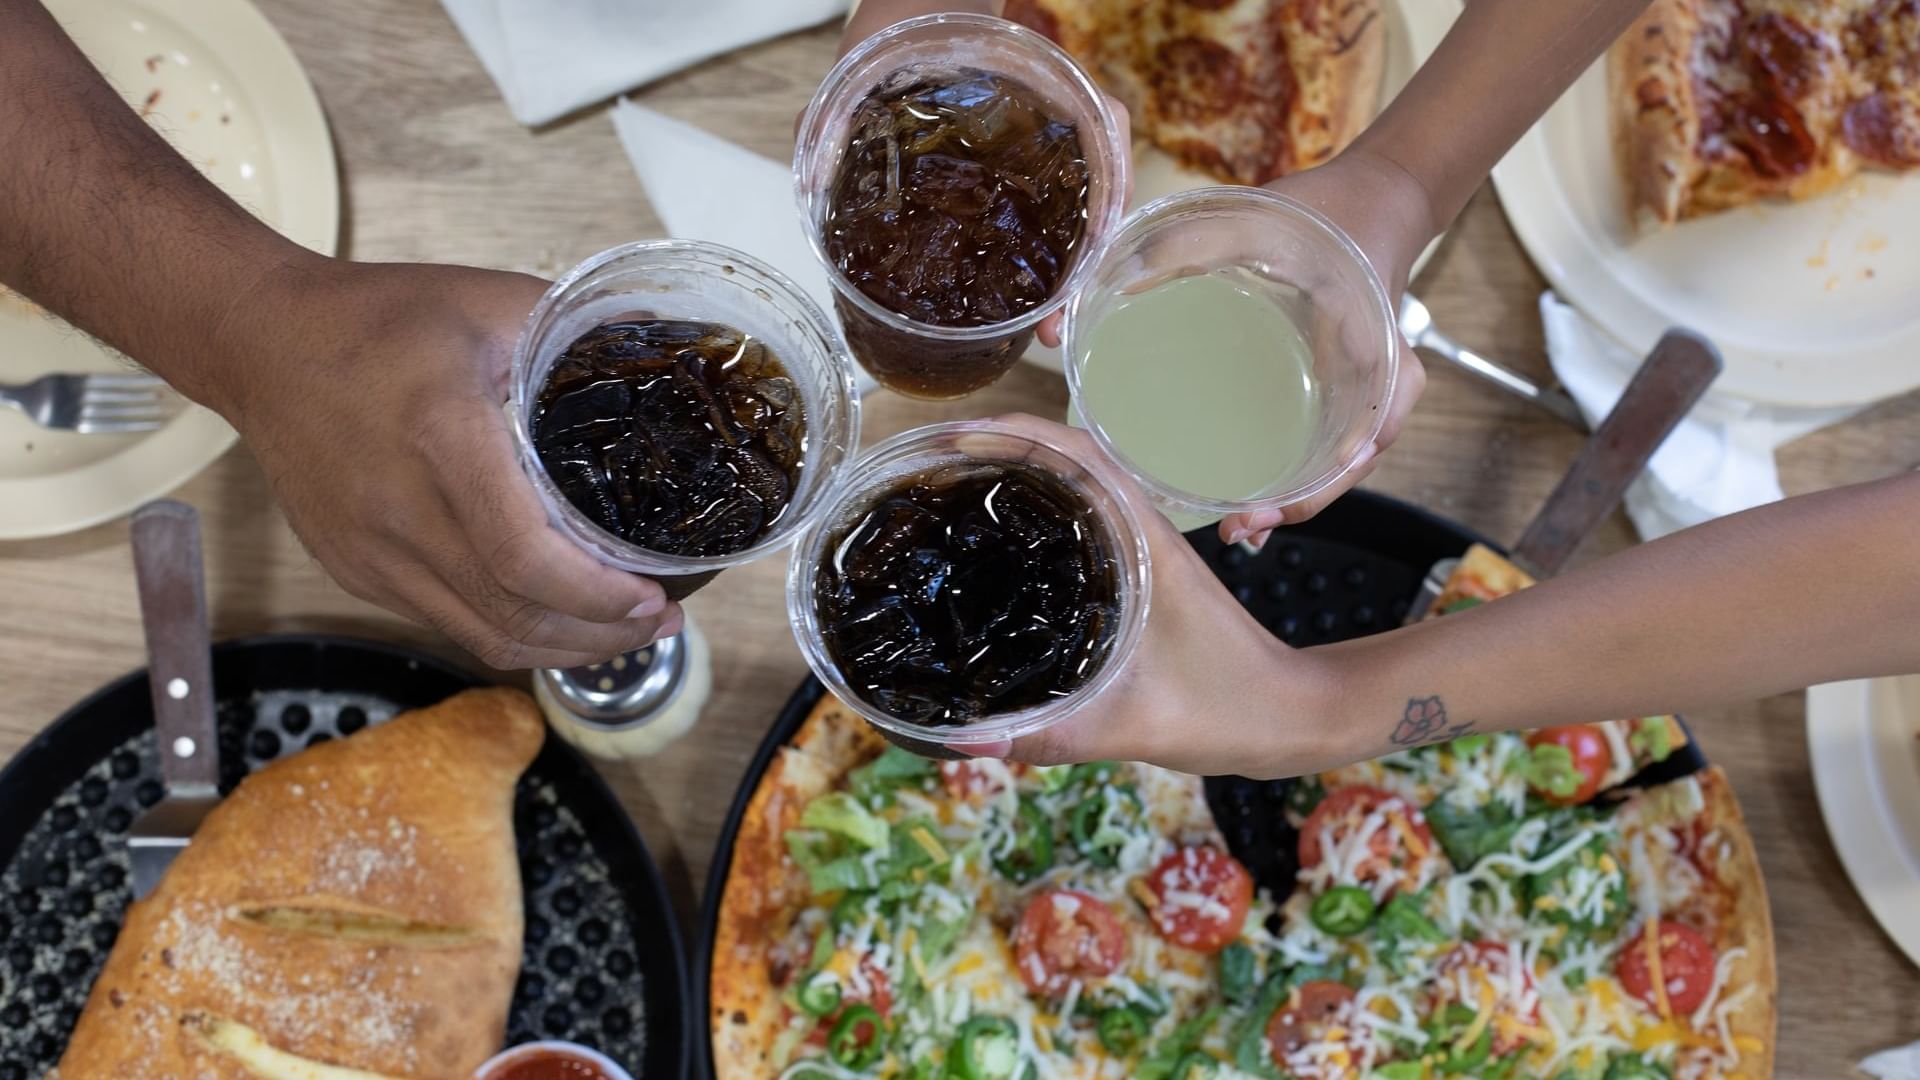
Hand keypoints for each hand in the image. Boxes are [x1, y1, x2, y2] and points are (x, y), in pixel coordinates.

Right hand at [209, 258, 681, 669]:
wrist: (261, 342)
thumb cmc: (377, 319)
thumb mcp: (487, 301)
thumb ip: (578, 330)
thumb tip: (665, 349)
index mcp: (441, 439)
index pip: (524, 558)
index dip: (597, 597)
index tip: (653, 596)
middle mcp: (399, 511)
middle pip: (512, 616)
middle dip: (600, 636)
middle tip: (658, 619)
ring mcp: (370, 552)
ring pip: (481, 635)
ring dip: (560, 647)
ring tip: (619, 629)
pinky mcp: (355, 570)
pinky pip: (446, 622)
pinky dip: (509, 631)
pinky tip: (553, 614)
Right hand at [953, 415, 1353, 779]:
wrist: (1291, 717)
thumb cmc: (1230, 710)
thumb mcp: (1136, 727)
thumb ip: (1053, 736)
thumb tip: (960, 740)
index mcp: (1148, 544)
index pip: (1078, 454)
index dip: (1014, 434)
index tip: (955, 443)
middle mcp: (1144, 532)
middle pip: (1066, 459)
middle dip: (998, 450)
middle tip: (932, 472)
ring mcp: (1144, 550)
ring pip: (1075, 489)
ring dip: (1017, 478)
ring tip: (950, 497)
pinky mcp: (1142, 574)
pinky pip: (1084, 524)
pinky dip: (1040, 516)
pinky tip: (999, 552)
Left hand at [1216, 147, 1433, 546]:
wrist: (1373, 200)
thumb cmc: (1324, 214)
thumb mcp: (1256, 219)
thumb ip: (1185, 245)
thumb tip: (1108, 283)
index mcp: (1374, 342)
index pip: (1371, 424)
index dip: (1326, 474)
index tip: (1273, 502)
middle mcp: (1380, 379)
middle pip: (1349, 463)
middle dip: (1296, 502)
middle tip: (1238, 527)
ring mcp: (1364, 389)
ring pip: (1337, 463)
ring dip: (1292, 498)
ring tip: (1237, 527)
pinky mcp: (1341, 389)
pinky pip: (1326, 443)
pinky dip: (1295, 476)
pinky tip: (1249, 498)